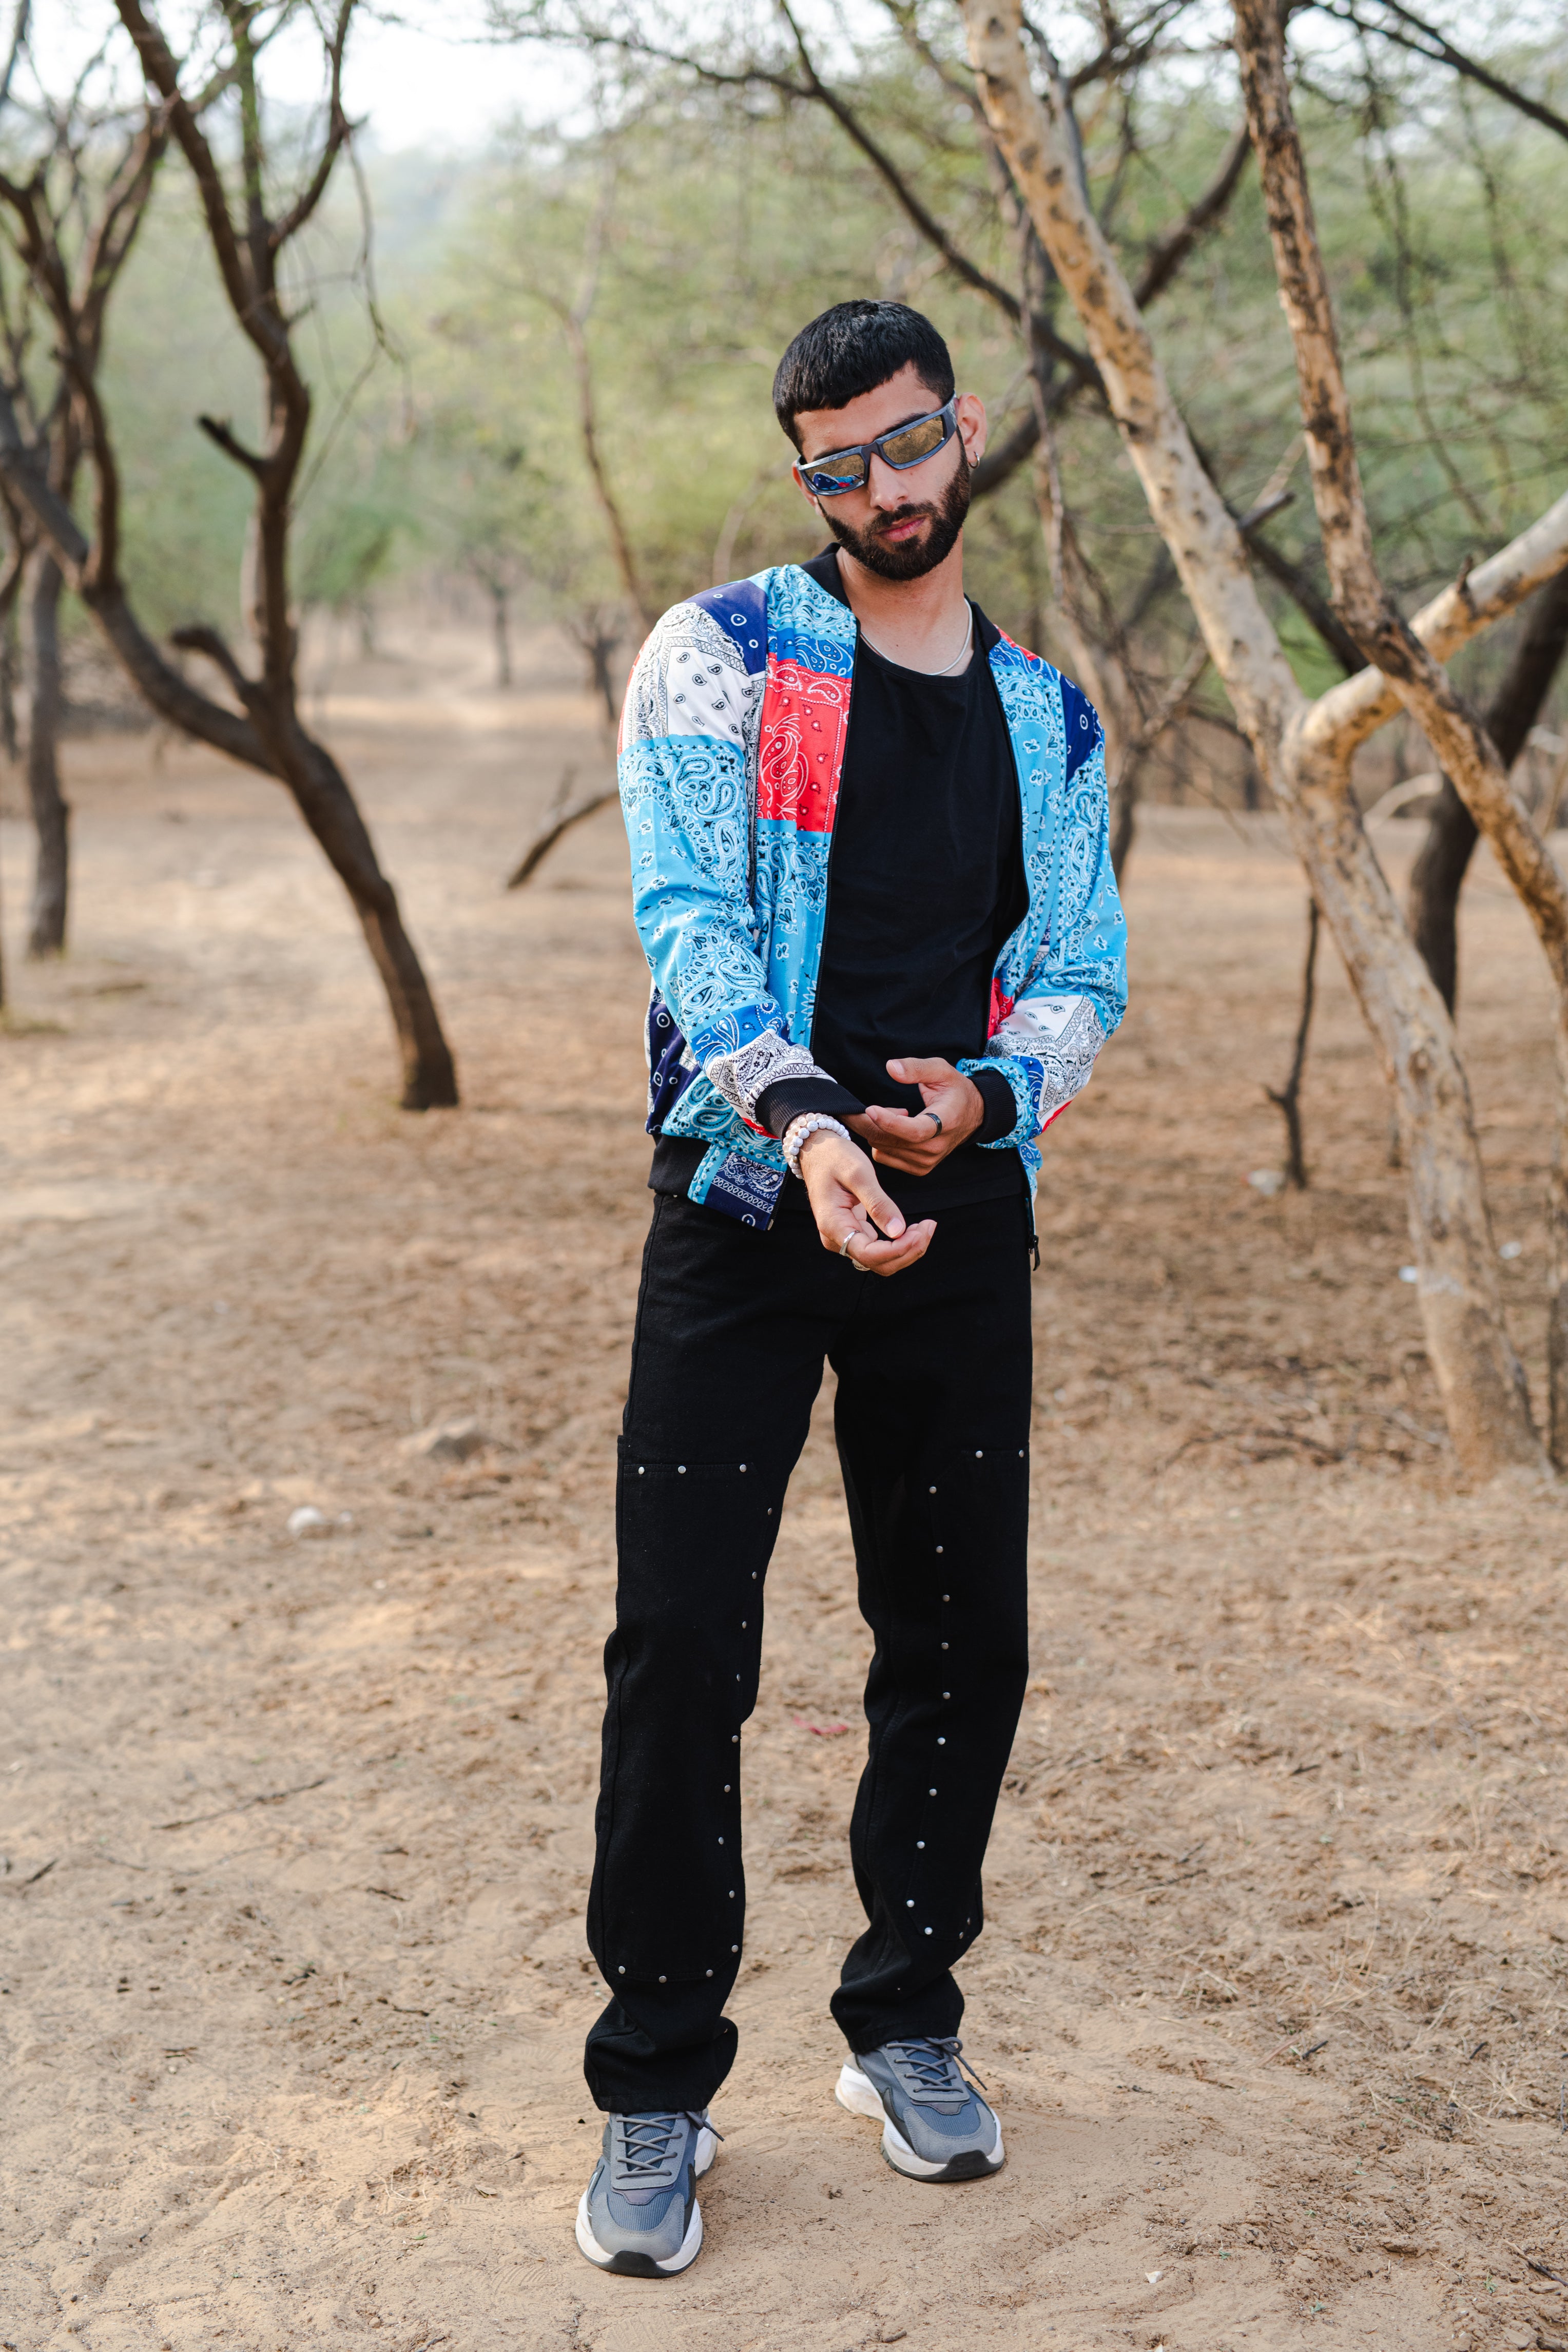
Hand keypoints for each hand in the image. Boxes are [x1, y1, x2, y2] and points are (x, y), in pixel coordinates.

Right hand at [798, 1126, 934, 1276]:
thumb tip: (898, 1231)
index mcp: (834, 1225)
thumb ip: (878, 1203)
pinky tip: (914, 1228)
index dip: (898, 1249)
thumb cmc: (835, 1157)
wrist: (817, 1151)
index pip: (869, 1254)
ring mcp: (844, 1238)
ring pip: (880, 1260)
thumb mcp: (859, 1174)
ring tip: (926, 1226)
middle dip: (908, 1251)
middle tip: (929, 1226)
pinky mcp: (853, 1233)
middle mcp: (836, 1239)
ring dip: (906, 1249)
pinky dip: (899, 1243)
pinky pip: (879, 1249)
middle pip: (878, 1264)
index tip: (921, 1232)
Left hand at [848, 1057, 984, 1174]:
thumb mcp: (941, 1070)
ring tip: (888, 1111)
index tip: (870, 1109)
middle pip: (891, 1141)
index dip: (890, 1122)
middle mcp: (936, 1147)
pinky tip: (893, 1126)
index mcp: (945, 1122)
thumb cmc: (954, 1090)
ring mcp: (927, 1161)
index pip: (915, 1131)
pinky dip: (880, 1140)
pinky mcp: (918, 1168)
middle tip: (850, 1108)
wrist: (971, 1116)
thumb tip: (891, 1067)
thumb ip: (916, 1068)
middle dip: (866, 1123)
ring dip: (875, 1129)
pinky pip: (885, 1156)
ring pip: (884, 1148)